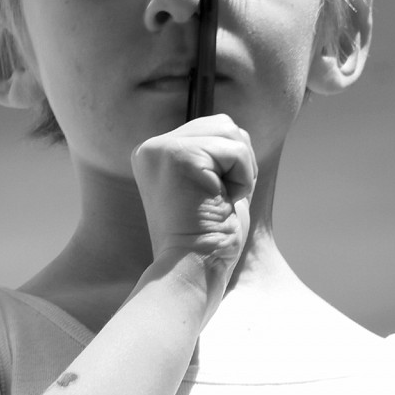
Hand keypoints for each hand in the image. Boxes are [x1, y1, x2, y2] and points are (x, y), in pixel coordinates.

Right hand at [131, 114, 255, 307]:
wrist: (193, 270)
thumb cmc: (208, 239)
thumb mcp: (209, 186)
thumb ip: (215, 156)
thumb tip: (237, 131)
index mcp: (155, 154)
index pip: (212, 129)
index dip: (229, 164)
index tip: (211, 199)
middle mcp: (152, 147)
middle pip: (223, 124)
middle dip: (238, 163)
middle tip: (218, 200)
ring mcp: (161, 149)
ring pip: (231, 132)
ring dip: (241, 171)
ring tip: (218, 200)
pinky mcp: (178, 155)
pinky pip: (235, 151)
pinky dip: (242, 179)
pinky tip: (220, 201)